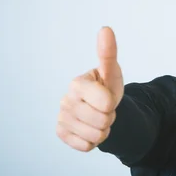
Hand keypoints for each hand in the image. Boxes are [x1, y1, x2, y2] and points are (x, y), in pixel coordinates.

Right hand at [56, 27, 123, 151]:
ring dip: (103, 129)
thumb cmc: (106, 86)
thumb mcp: (111, 72)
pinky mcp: (61, 133)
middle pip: (103, 121)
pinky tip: (89, 128)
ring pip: (96, 136)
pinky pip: (86, 146)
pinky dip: (93, 140)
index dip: (113, 102)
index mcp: (77, 83)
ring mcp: (62, 118)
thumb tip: (106, 29)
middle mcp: (65, 100)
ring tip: (98, 117)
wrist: (100, 107)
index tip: (107, 96)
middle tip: (104, 108)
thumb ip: (108, 53)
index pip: (107, 103)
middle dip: (109, 117)